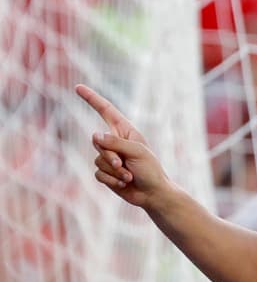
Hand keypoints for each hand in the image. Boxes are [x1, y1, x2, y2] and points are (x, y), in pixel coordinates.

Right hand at [78, 84, 171, 208]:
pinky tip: (124, 183)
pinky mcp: (106, 172)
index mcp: (125, 132)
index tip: (78, 87)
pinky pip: (98, 173)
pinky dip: (111, 180)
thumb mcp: (137, 152)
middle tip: (123, 164)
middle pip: (97, 141)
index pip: (106, 111)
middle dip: (109, 155)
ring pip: (97, 159)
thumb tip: (95, 135)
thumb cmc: (151, 170)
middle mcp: (115, 142)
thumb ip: (115, 142)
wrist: (153, 194)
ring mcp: (109, 157)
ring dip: (114, 171)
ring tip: (129, 176)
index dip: (92, 99)